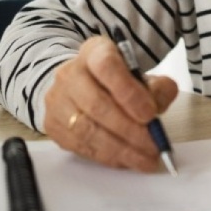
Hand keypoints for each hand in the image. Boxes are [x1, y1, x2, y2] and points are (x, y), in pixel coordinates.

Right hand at [43, 35, 178, 172]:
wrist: (79, 84)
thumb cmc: (116, 81)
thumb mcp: (141, 75)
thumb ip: (157, 87)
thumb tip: (157, 106)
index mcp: (94, 52)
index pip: (107, 67)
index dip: (129, 92)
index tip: (150, 114)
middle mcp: (69, 73)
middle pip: (97, 104)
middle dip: (129, 129)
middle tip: (153, 145)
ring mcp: (57, 100)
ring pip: (87, 129)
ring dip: (120, 149)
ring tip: (144, 159)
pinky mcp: (52, 125)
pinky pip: (80, 146)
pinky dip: (107, 156)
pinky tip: (126, 159)